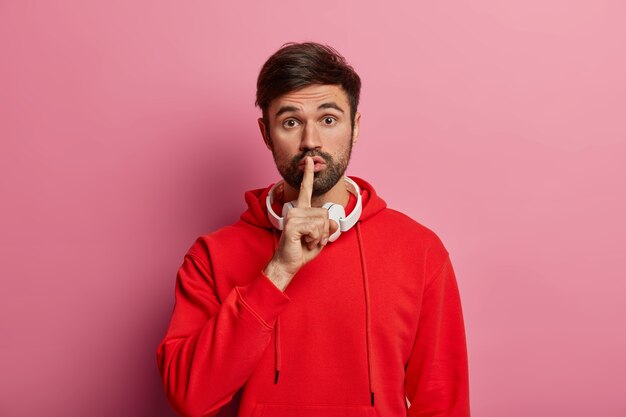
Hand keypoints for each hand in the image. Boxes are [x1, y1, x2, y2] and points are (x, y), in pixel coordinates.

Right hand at [264, 157, 338, 290]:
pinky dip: (315, 239)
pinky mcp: (292, 225)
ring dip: (319, 236)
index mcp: (301, 210)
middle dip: (323, 231)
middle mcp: (295, 210)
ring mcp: (292, 216)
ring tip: (307, 241)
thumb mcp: (320, 238)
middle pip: (324, 213)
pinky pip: (315, 229)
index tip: (309, 159)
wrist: (288, 264)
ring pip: (321, 221)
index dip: (308, 175)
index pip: (306, 190)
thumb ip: (328, 228)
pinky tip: (305, 243)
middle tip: (311, 240)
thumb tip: (333, 223)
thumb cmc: (302, 250)